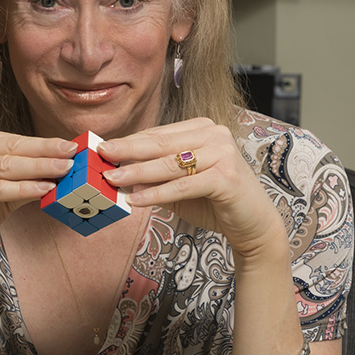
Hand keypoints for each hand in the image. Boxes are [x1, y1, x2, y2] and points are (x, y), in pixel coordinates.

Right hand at [0, 127, 77, 266]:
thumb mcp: (0, 193)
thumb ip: (25, 182)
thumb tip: (60, 175)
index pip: (15, 140)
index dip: (45, 143)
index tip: (71, 146)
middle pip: (14, 149)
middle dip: (47, 152)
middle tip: (74, 153)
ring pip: (7, 167)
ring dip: (39, 168)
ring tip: (65, 170)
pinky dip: (23, 189)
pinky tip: (44, 189)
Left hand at [99, 118, 285, 258]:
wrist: (253, 225)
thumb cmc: (216, 202)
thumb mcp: (179, 188)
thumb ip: (154, 179)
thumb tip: (120, 176)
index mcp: (202, 129)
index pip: (158, 134)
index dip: (128, 142)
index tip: (102, 148)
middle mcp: (214, 134)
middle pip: (161, 143)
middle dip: (127, 150)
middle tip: (100, 155)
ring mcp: (223, 153)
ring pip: (170, 164)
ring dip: (138, 172)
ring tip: (112, 179)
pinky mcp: (226, 177)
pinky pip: (183, 185)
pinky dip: (157, 193)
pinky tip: (136, 200)